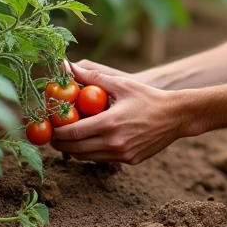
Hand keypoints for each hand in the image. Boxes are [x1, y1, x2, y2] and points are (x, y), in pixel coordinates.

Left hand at [50, 63, 193, 164]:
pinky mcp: (130, 161)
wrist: (176, 116)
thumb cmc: (148, 97)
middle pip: (75, 149)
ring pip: (87, 158)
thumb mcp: (121, 84)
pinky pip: (103, 160)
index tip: (50, 125)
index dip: (57, 131)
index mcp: (109, 122)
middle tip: (53, 136)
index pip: (72, 133)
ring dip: (74, 150)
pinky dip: (92, 153)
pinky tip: (90, 142)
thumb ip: (92, 77)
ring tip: (68, 140)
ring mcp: (122, 154)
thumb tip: (67, 66)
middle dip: (60, 144)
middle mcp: (114, 142)